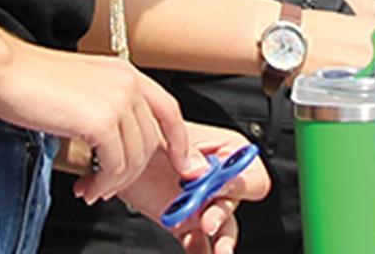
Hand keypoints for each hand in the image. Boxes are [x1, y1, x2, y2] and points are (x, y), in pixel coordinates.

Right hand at [0, 41, 192, 202]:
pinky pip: (114, 164)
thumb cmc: (33, 80)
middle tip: (107, 187)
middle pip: (150, 141)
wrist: (7, 70)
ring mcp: (118, 101)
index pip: (169, 111)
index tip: (185, 165)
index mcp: (128, 74)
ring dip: (114, 182)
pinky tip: (87, 185)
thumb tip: (117, 146)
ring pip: (134, 157)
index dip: (181, 142)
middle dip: (131, 172)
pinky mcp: (101, 121)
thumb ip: (108, 109)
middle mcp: (130, 84)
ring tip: (93, 190)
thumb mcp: (85, 88)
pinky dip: (103, 182)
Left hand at [116, 122, 270, 253]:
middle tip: (208, 219)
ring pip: (223, 227)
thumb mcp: (174, 134)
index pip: (251, 173)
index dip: (240, 182)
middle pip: (235, 202)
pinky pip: (199, 244)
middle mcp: (220, 181)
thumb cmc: (152, 133)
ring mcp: (204, 204)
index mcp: (227, 153)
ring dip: (223, 240)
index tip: (221, 186)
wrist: (123, 155)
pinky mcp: (186, 223)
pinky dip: (202, 252)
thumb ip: (191, 152)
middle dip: (222, 212)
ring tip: (219, 251)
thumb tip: (202, 171)